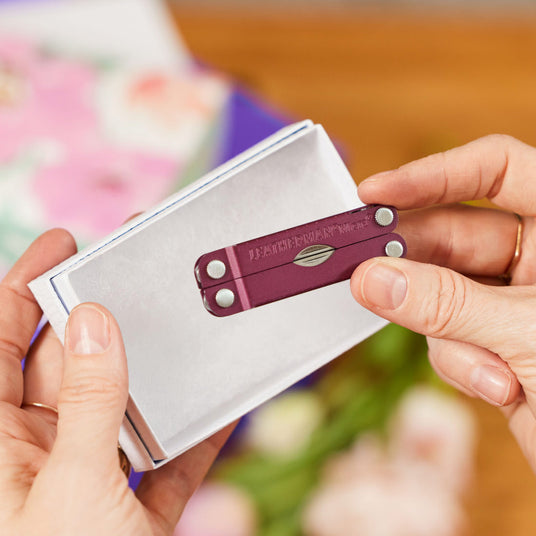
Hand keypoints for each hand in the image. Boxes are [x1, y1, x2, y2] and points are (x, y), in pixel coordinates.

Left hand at [0, 229, 233, 534]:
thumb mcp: (70, 491)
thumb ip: (85, 403)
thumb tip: (91, 324)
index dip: (22, 287)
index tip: (64, 244)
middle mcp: (33, 458)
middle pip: (65, 367)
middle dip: (101, 320)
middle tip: (136, 276)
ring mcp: (84, 482)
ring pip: (120, 410)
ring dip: (154, 379)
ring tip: (180, 335)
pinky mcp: (128, 510)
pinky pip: (161, 460)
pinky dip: (192, 437)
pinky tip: (218, 409)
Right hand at [350, 134, 535, 470]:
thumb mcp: (527, 335)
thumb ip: (446, 304)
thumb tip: (373, 279)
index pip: (497, 171)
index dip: (434, 175)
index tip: (376, 194)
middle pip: (454, 236)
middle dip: (412, 261)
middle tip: (364, 269)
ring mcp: (513, 304)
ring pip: (442, 293)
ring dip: (445, 330)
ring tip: (474, 359)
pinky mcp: (496, 344)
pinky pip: (451, 338)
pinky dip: (463, 364)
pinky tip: (499, 388)